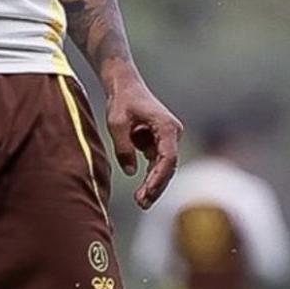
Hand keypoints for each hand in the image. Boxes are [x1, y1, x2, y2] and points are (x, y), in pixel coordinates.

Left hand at [105, 72, 182, 208]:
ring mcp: (168, 138)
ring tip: (141, 202)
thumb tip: (131, 171)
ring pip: (164, 167)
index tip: (148, 191)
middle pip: (169, 166)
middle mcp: (173, 133)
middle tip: (143, 203)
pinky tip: (141, 192)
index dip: (158, 177)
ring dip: (153, 184)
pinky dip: (150, 176)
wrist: (124, 84)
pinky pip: (157, 162)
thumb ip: (123, 147)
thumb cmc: (121, 100)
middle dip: (157, 186)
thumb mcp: (116, 123)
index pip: (168, 158)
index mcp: (166, 127)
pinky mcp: (160, 141)